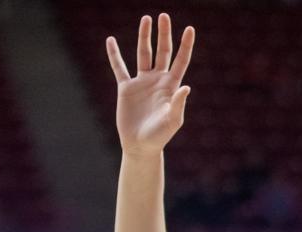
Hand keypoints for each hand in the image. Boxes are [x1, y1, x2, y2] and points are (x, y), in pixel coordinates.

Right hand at [106, 13, 194, 156]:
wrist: (140, 146)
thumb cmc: (160, 136)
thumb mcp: (172, 121)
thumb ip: (178, 104)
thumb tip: (186, 87)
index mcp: (171, 86)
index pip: (181, 61)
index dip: (186, 45)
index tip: (190, 29)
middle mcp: (157, 80)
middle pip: (162, 51)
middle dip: (164, 34)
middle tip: (164, 16)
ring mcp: (142, 82)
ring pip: (143, 54)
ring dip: (144, 37)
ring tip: (146, 19)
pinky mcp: (126, 88)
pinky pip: (119, 67)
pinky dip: (114, 54)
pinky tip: (111, 40)